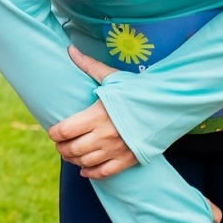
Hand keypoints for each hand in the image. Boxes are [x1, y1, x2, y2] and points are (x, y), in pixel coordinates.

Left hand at [46, 47, 138, 178]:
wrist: (168, 106)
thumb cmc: (138, 90)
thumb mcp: (113, 77)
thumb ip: (89, 66)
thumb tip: (70, 49)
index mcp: (96, 115)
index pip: (64, 131)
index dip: (54, 133)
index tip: (54, 131)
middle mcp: (104, 135)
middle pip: (71, 149)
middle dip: (61, 148)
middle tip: (60, 144)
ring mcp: (116, 150)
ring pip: (85, 162)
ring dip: (73, 160)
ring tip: (71, 154)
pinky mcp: (128, 159)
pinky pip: (104, 172)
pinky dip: (91, 173)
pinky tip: (85, 169)